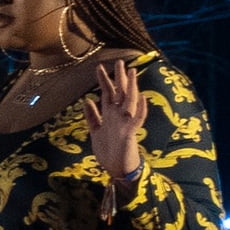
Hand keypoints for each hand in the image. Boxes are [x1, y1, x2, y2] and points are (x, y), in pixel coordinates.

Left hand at [86, 58, 147, 180]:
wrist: (117, 169)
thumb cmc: (108, 151)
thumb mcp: (95, 131)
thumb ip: (92, 116)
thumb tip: (88, 100)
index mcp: (109, 115)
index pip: (107, 94)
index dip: (104, 80)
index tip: (99, 66)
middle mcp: (119, 117)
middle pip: (120, 93)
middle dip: (119, 78)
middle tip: (119, 61)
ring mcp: (125, 124)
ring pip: (130, 102)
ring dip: (131, 88)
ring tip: (132, 73)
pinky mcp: (130, 134)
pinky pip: (137, 120)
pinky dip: (139, 110)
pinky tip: (141, 98)